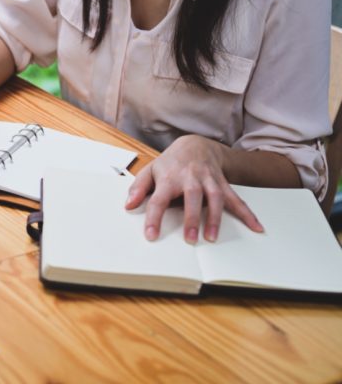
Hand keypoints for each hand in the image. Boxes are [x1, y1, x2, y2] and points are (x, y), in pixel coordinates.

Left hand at [125, 135, 263, 243]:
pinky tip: (256, 227)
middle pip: (191, 198)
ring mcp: (208, 181)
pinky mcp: (222, 184)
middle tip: (190, 239)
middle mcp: (190, 178)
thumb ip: (138, 188)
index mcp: (169, 178)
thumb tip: (129, 205)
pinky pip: (236, 199)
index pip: (159, 199)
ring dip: (215, 218)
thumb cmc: (170, 163)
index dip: (154, 217)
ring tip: (212, 237)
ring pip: (215, 198)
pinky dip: (247, 213)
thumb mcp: (150, 171)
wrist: (195, 145)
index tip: (151, 235)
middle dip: (191, 218)